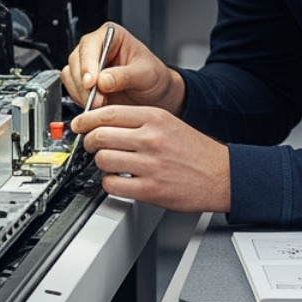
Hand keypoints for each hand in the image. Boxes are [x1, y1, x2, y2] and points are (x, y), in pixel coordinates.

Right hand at [63, 22, 184, 115]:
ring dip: (82, 93)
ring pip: (70, 75)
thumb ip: (124, 76)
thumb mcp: (145, 74)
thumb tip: (102, 80)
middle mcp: (96, 47)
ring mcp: (87, 64)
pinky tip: (96, 105)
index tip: (92, 82)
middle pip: (76, 61)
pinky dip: (80, 99)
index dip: (88, 64)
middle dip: (85, 84)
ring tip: (101, 104)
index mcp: (111, 35)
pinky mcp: (83, 81)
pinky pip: (72, 89)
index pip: (90, 45)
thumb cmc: (154, 77)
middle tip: (98, 100)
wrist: (155, 94)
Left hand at [73, 105, 230, 212]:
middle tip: (92, 146)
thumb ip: (138, 121)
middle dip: (89, 142)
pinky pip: (112, 184)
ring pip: (103, 160)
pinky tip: (119, 180)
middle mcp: (151, 138)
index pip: (108, 113)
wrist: (221, 175)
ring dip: (100, 163)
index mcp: (155, 118)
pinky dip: (110, 183)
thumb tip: (104, 122)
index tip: (80, 124)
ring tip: (110, 164)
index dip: (87, 119)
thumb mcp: (169, 123)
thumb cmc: (195, 151)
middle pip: (100, 135)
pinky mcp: (150, 189)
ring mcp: (150, 165)